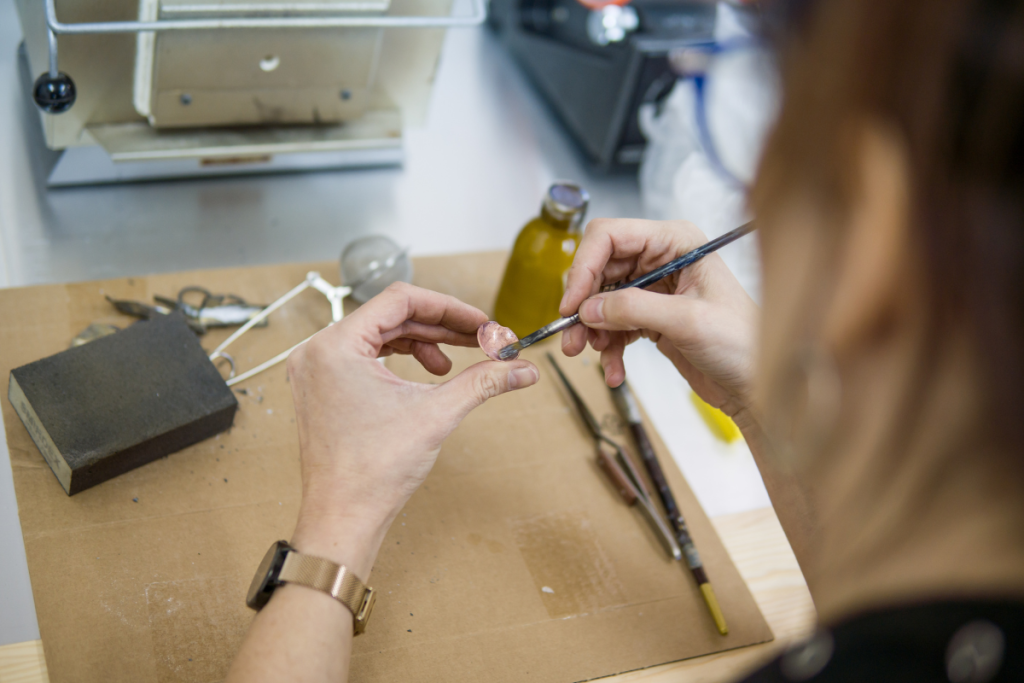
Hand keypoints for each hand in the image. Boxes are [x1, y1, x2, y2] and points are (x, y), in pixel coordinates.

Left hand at [285, 282, 538, 576]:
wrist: (343, 518)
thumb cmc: (371, 472)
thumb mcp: (436, 414)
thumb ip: (483, 381)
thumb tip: (523, 369)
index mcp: (336, 346)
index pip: (400, 300)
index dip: (448, 307)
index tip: (480, 323)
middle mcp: (318, 351)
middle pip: (390, 316)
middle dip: (440, 328)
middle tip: (479, 340)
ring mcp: (317, 371)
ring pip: (379, 335)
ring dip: (422, 343)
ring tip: (453, 365)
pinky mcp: (323, 388)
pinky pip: (366, 356)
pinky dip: (401, 360)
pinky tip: (428, 375)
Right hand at [560, 218, 758, 419]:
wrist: (757, 384)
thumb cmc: (743, 343)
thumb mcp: (688, 321)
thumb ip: (634, 310)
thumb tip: (588, 309)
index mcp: (676, 242)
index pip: (611, 236)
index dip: (584, 266)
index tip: (572, 304)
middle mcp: (662, 258)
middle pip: (600, 269)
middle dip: (583, 304)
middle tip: (572, 337)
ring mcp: (655, 288)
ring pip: (602, 300)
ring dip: (591, 330)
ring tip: (589, 356)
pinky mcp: (651, 317)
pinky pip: (614, 326)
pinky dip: (608, 348)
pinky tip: (614, 371)